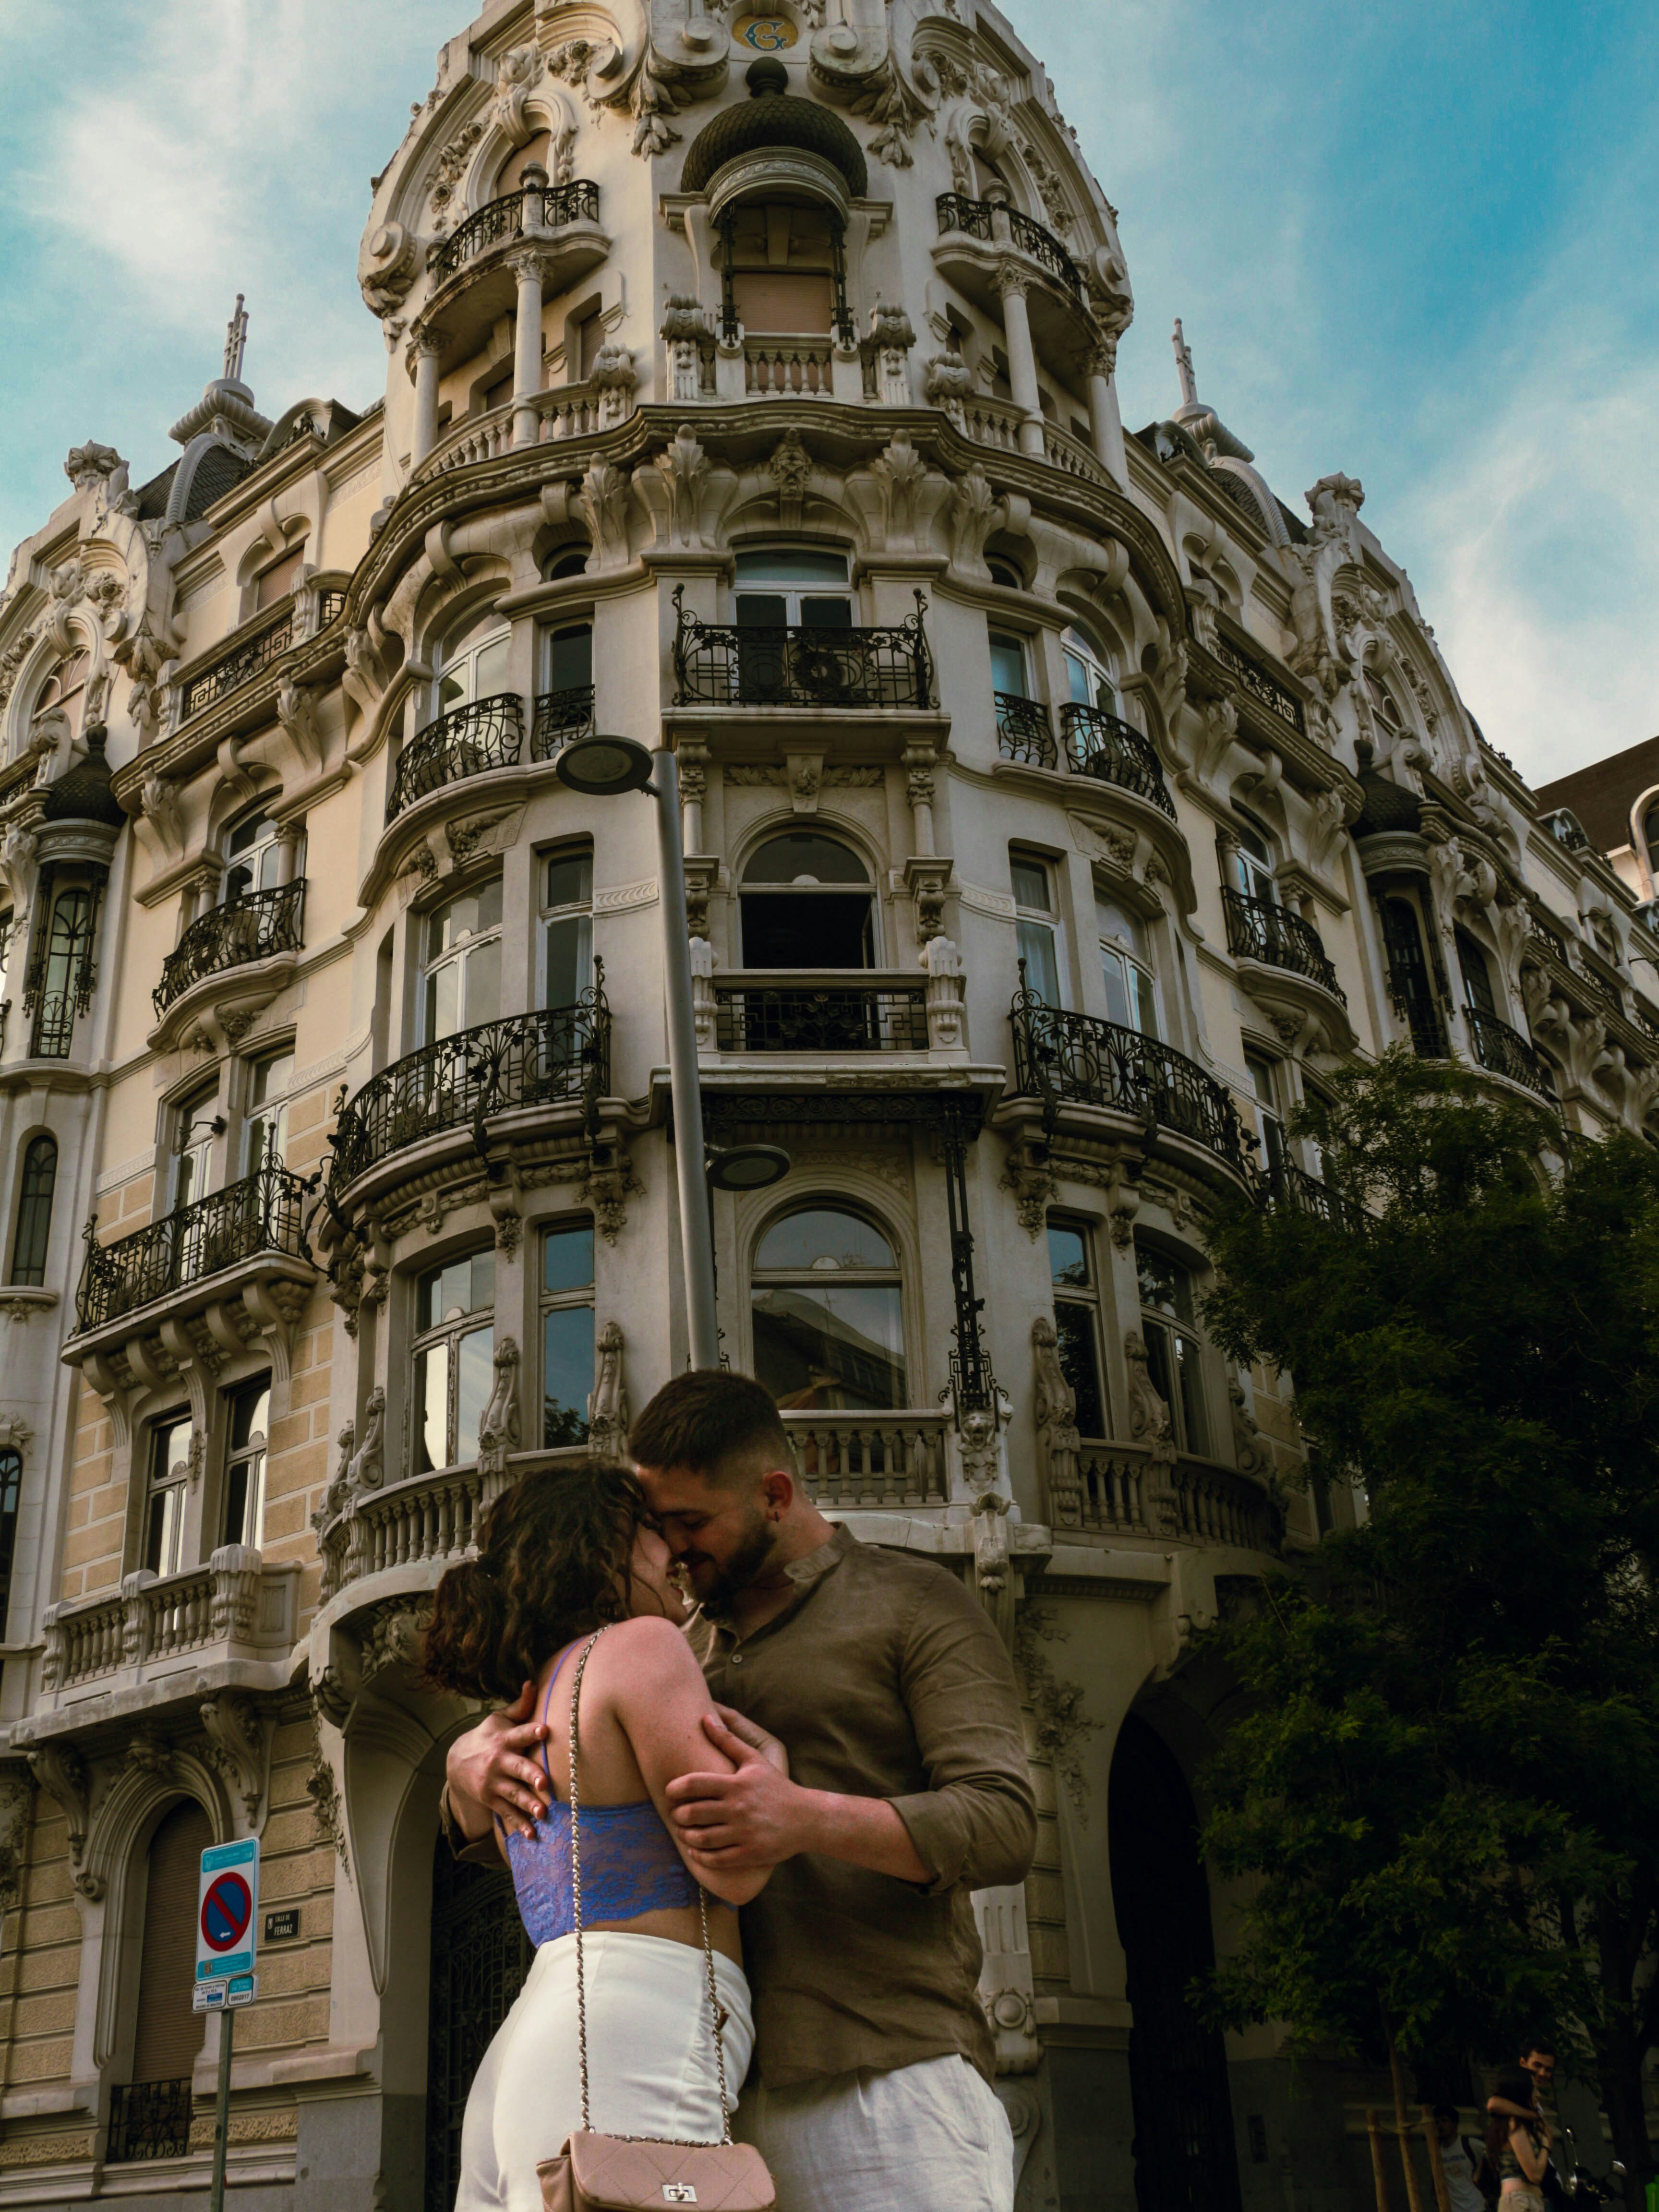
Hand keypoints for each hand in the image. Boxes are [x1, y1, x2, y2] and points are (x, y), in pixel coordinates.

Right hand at [446, 1682, 550, 1839]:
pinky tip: (532, 1835)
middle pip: (517, 1767)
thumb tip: (531, 1681)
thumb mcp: (499, 1719)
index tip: (544, 1730)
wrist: (457, 1761)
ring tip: (543, 1813)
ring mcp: (494, 1782)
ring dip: (528, 1804)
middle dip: (530, 1774)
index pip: (520, 1733)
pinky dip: (518, 1825)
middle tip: (544, 1782)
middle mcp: (499, 1761)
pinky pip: (506, 1813)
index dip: (531, 1731)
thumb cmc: (488, 1736)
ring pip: (513, 1794)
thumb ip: (520, 1706)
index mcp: (504, 1739)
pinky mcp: (491, 1799)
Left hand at [665, 1713, 812, 1870]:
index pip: (695, 1783)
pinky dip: (700, 1856)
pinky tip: (696, 1850)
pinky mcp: (749, 1854)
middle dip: (678, 1815)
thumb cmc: (776, 1787)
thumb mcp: (754, 1760)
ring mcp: (743, 1833)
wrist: (807, 1818)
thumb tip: (705, 1718)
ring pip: (701, 1838)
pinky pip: (716, 1859)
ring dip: (686, 1836)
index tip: (669, 1791)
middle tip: (675, 1814)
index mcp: (736, 1784)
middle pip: (693, 1813)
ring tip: (683, 1831)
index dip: (675, 1788)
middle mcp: (738, 1808)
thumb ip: (728, 1740)